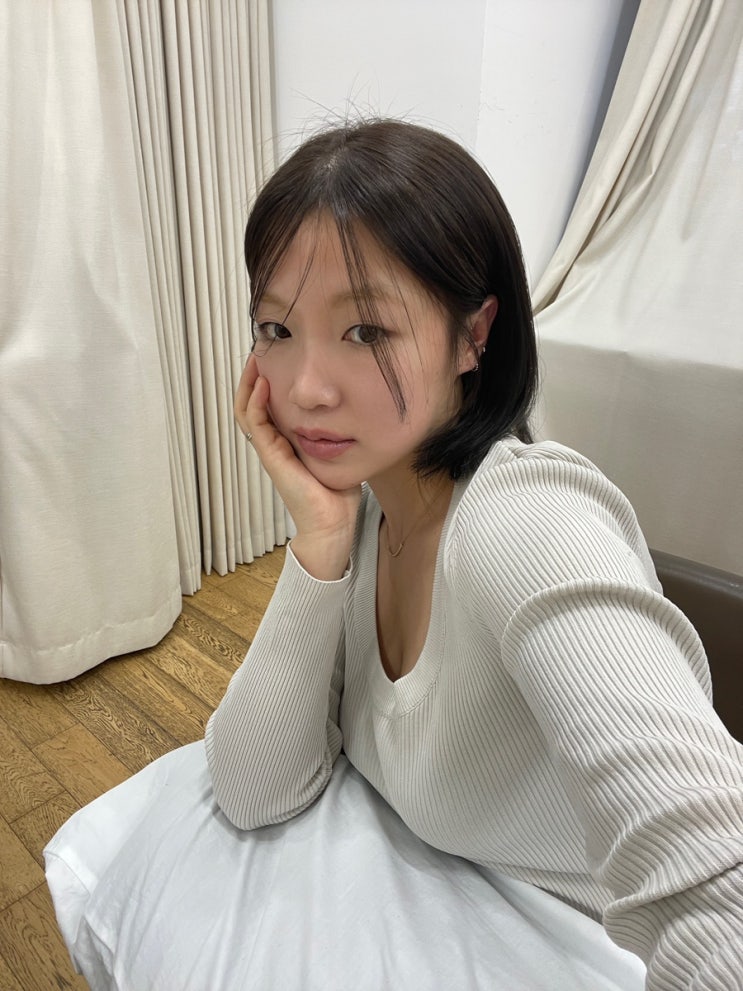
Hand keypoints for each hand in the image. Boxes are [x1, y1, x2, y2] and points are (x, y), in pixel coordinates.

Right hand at [235, 355, 360, 579]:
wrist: (333, 524)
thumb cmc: (338, 493)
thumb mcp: (339, 450)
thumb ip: (339, 430)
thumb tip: (357, 407)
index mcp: (286, 441)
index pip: (268, 403)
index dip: (267, 379)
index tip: (277, 354)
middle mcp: (274, 443)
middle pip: (251, 402)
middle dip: (253, 374)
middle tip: (260, 348)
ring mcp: (270, 450)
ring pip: (246, 409)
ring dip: (248, 382)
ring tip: (255, 358)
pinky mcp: (272, 457)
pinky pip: (256, 424)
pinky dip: (255, 402)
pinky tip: (263, 383)